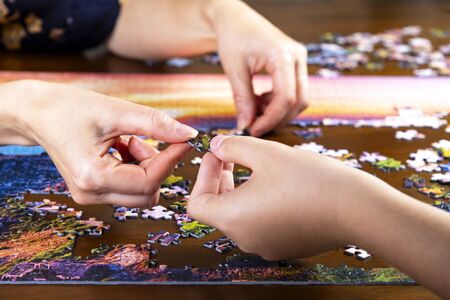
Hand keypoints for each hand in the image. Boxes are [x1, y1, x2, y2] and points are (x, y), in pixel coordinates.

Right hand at [2, 80, 196, 206]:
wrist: (38, 113)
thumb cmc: (70, 108)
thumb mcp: (117, 111)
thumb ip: (156, 124)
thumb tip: (189, 135)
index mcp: (93, 177)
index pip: (149, 180)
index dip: (172, 159)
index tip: (184, 140)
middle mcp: (91, 194)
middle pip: (148, 194)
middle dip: (156, 166)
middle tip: (142, 139)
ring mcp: (90, 196)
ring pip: (140, 193)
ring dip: (145, 167)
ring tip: (126, 140)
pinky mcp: (93, 192)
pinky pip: (128, 189)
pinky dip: (135, 168)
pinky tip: (121, 147)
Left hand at [187, 135, 368, 259]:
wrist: (357, 209)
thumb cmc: (309, 180)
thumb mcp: (265, 153)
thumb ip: (232, 147)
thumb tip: (216, 146)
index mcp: (233, 219)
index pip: (197, 203)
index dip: (203, 176)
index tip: (218, 155)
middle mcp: (245, 238)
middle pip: (218, 208)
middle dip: (222, 179)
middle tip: (234, 154)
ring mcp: (266, 246)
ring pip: (241, 215)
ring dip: (241, 189)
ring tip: (258, 165)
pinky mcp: (285, 245)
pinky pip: (262, 223)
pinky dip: (260, 203)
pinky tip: (278, 184)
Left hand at [212, 1, 307, 135]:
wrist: (235, 19)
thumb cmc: (233, 37)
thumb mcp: (235, 70)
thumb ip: (243, 99)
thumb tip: (245, 126)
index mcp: (283, 54)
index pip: (286, 97)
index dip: (270, 119)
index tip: (252, 130)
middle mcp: (297, 57)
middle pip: (298, 101)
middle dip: (277, 119)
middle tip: (254, 127)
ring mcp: (299, 60)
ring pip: (299, 99)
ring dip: (277, 112)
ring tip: (253, 111)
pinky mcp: (295, 66)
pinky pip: (293, 92)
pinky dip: (277, 103)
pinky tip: (259, 102)